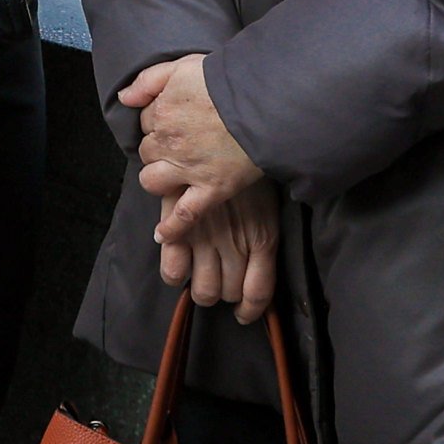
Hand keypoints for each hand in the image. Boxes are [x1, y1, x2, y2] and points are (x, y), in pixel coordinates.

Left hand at [120, 52, 262, 233]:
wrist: (264, 103)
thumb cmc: (228, 81)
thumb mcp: (184, 66)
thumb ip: (149, 80)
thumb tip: (124, 98)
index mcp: (162, 112)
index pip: (145, 121)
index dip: (158, 120)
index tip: (175, 119)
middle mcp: (169, 143)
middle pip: (147, 151)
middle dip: (157, 148)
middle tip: (179, 145)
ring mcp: (189, 169)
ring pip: (153, 181)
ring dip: (158, 179)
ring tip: (170, 177)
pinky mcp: (211, 189)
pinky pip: (184, 214)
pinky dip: (172, 227)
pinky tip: (162, 234)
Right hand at [157, 175, 282, 320]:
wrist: (222, 129)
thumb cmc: (247, 164)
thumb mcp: (268, 200)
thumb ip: (263, 234)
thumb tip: (257, 263)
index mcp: (264, 238)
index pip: (259, 292)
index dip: (250, 309)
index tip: (243, 313)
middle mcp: (237, 245)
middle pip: (229, 294)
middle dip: (224, 292)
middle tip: (219, 278)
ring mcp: (208, 240)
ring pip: (204, 291)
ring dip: (201, 288)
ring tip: (199, 273)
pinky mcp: (180, 230)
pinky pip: (174, 272)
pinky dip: (175, 275)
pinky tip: (178, 267)